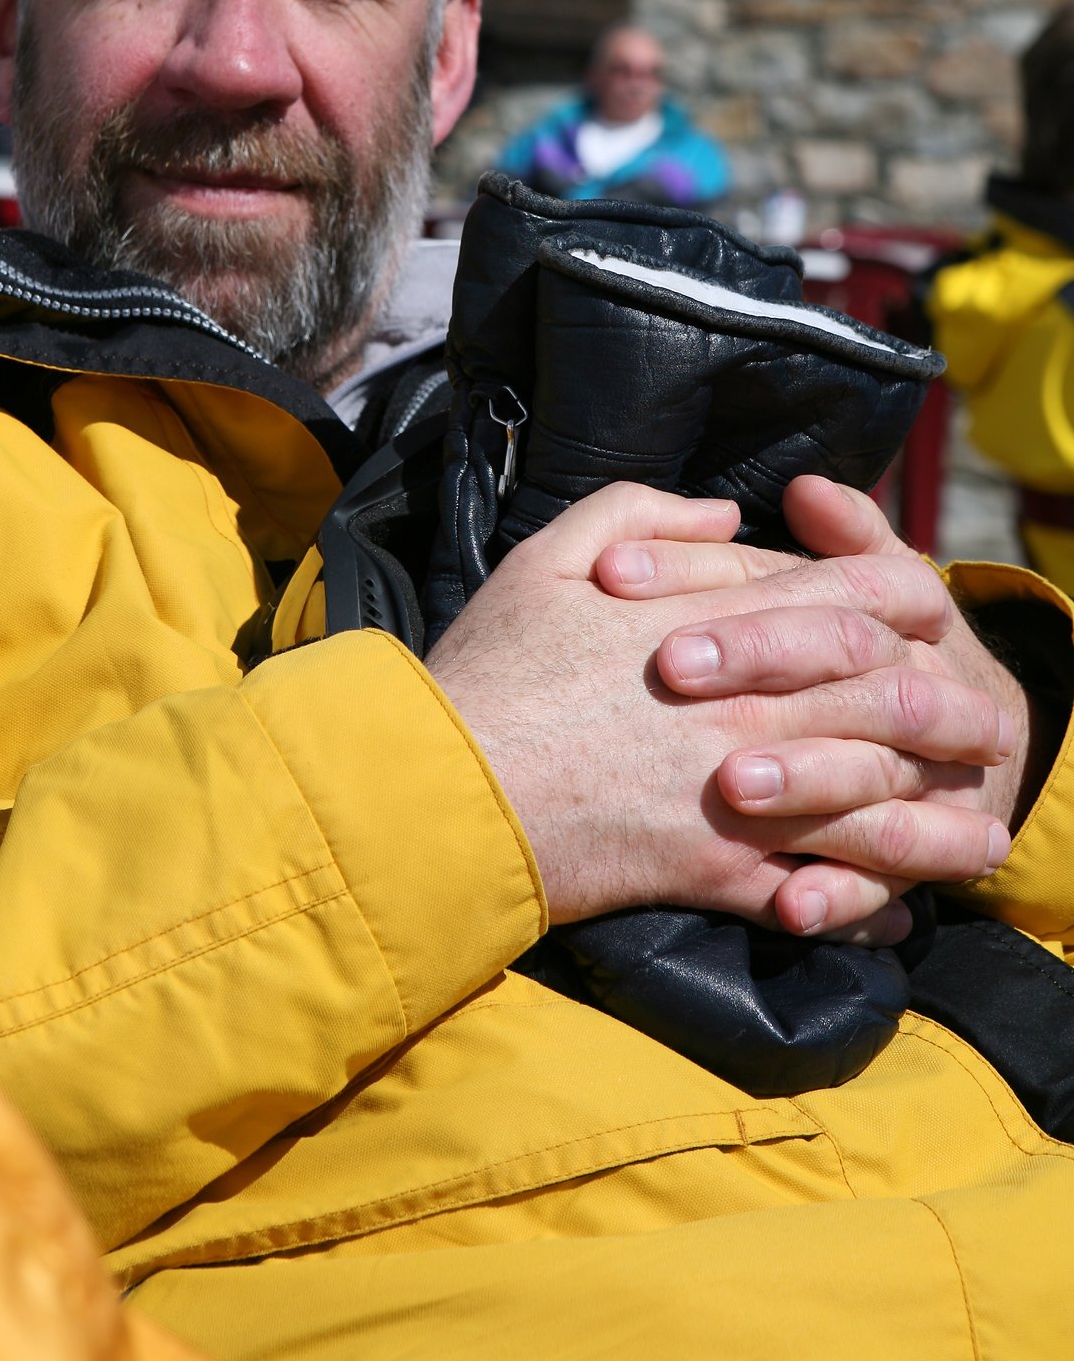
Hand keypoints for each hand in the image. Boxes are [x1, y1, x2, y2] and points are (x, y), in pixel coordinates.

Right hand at [425, 483, 1010, 935]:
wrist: (443, 789)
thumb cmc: (493, 666)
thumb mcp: (554, 552)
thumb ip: (647, 514)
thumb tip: (730, 520)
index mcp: (724, 621)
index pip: (859, 595)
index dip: (912, 600)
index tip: (933, 616)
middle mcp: (755, 706)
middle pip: (896, 698)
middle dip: (956, 712)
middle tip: (989, 728)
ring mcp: (743, 793)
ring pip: (880, 806)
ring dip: (939, 825)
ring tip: (979, 841)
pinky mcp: (718, 872)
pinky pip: (818, 895)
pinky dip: (864, 910)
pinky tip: (893, 918)